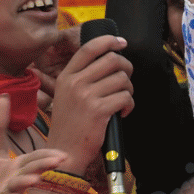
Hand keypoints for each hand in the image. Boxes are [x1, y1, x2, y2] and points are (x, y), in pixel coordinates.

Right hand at [43, 33, 132, 173]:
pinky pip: (125, 97)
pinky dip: (129, 105)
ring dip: (128, 89)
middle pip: (112, 60)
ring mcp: (86, 96)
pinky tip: (123, 113)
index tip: (121, 43)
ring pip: (122, 79)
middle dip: (126, 68)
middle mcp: (75, 83)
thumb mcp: (66, 95)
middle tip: (126, 79)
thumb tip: (110, 59)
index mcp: (66, 76)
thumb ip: (82, 77)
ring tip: (122, 100)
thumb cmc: (70, 124)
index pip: (89, 48)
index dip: (109, 41)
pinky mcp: (99, 111)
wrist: (64, 152)